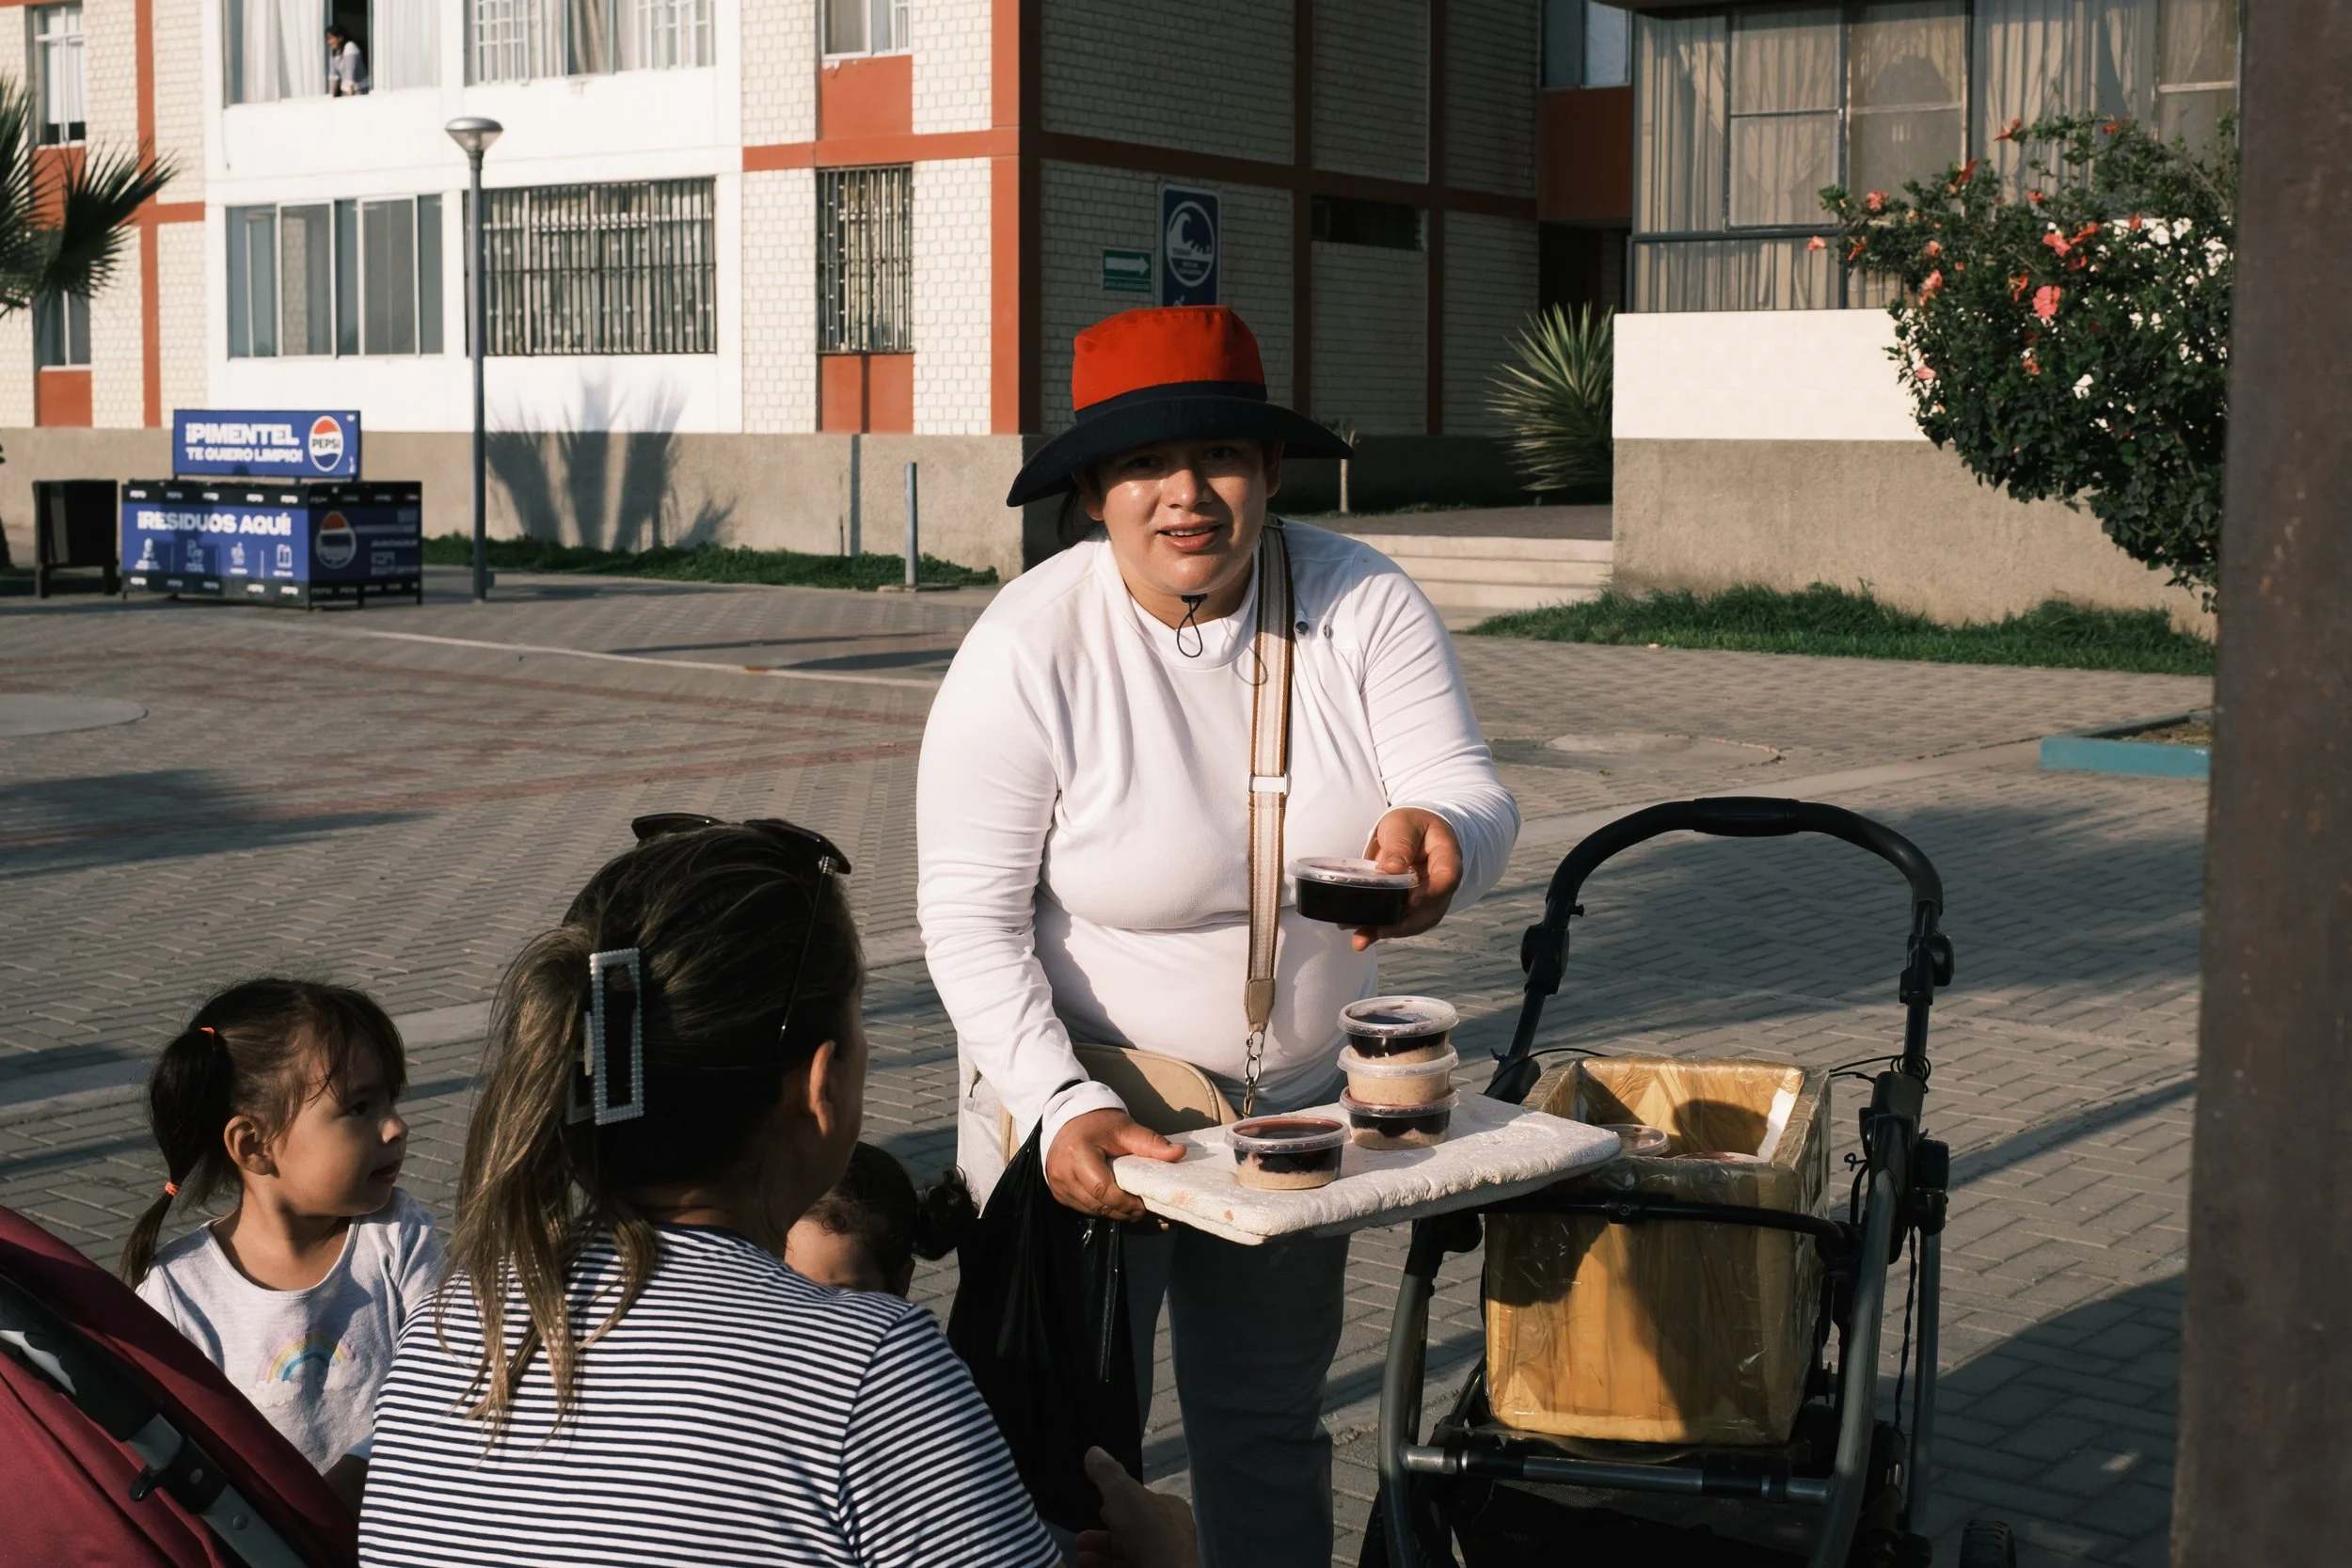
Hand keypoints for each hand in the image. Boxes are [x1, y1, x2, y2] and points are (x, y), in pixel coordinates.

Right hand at [1046, 1109, 1180, 1220]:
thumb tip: (1180, 1153)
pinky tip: (1114, 1204)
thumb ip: (1152, 1143)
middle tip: (1143, 1210)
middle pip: (1096, 1204)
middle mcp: (1062, 1171)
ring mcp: (1057, 1183)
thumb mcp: (1126, 1129)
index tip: (1143, 1205)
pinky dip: (1100, 1208)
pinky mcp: (1057, 1191)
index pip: (1102, 1188)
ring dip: (1112, 1213)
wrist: (1068, 1118)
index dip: (1124, 1202)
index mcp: (1079, 1152)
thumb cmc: (1099, 1124)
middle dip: (1122, 1211)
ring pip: (1090, 1210)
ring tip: (1131, 1208)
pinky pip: (1082, 1208)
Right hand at [1072, 1446, 1198, 1567]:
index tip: (1099, 1508)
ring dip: (1099, 1551)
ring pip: (1126, 1554)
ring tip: (1079, 1552)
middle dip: (1102, 1533)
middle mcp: (1170, 1537)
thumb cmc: (1147, 1529)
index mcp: (1170, 1511)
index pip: (1143, 1504)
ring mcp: (1161, 1560)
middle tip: (1081, 1538)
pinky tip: (1085, 1564)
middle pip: (1131, 1532)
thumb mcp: (1123, 1493)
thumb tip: (1093, 1451)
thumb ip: (1107, 1474)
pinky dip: (1103, 1565)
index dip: (1119, 1505)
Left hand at [1353, 807, 1462, 950]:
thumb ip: (1400, 843)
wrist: (1410, 833)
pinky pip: (1401, 922)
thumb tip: (1392, 868)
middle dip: (1405, 923)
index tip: (1411, 900)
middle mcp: (1441, 883)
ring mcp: (1428, 898)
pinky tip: (1361, 936)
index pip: (1447, 878)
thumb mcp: (1403, 824)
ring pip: (1416, 922)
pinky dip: (1380, 930)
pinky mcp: (1411, 907)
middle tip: (1379, 928)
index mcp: (1446, 856)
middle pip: (1432, 909)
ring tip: (1361, 939)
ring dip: (1389, 932)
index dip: (1431, 893)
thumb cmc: (1410, 824)